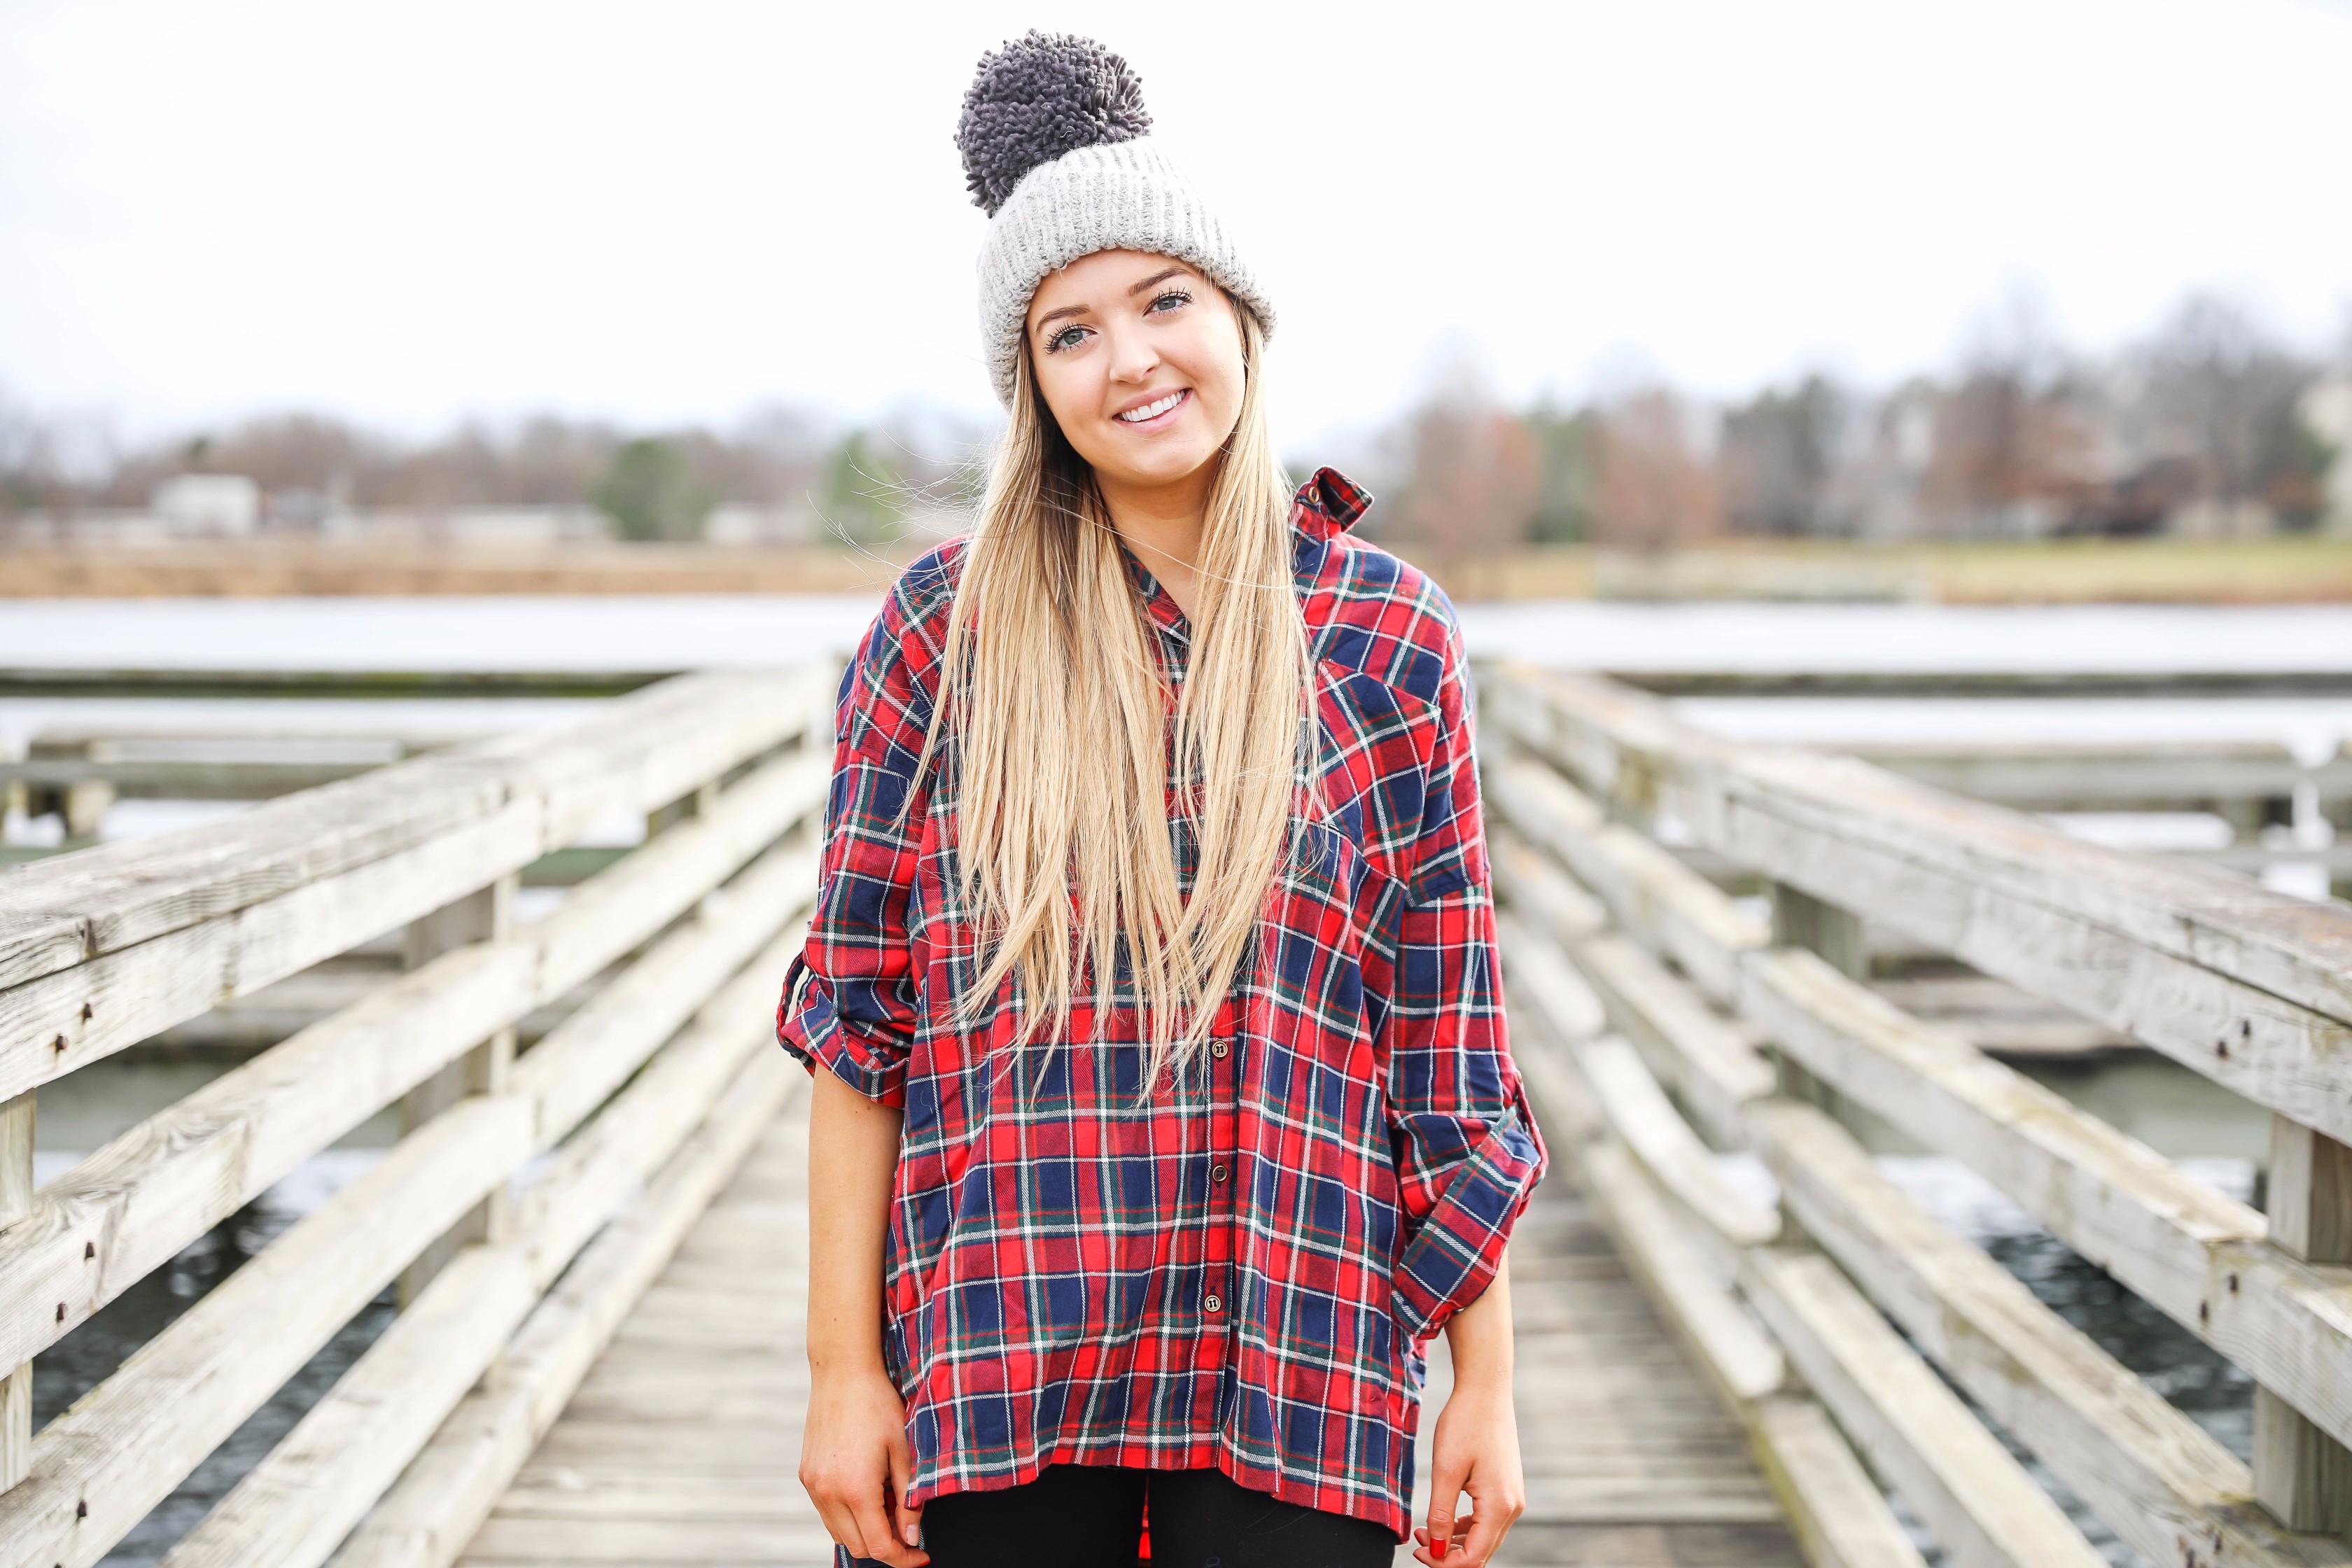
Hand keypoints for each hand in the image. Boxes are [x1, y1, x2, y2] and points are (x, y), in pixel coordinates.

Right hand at [800, 1363, 927, 1566]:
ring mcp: (813, 1485)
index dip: (904, 1558)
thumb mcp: (904, 1450)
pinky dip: (847, 1515)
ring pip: (839, 1533)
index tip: (921, 1555)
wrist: (842, 1372)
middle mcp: (828, 1493)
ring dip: (865, 1531)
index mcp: (856, 1490)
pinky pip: (827, 1512)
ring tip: (888, 1504)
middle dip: (886, 1546)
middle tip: (908, 1528)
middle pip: (858, 1546)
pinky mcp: (806, 1475)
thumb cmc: (878, 1404)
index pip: (880, 1547)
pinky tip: (867, 1490)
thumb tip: (912, 1537)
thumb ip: (909, 1499)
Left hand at [1412, 1369, 1524, 1565]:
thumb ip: (1440, 1514)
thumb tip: (1435, 1550)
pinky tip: (1441, 1518)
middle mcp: (1512, 1507)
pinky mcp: (1505, 1488)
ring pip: (1483, 1539)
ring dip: (1454, 1542)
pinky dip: (1463, 1527)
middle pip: (1480, 1553)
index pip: (1473, 1558)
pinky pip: (1486, 1521)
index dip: (1443, 1563)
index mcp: (1499, 1507)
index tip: (1417, 1551)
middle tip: (1417, 1542)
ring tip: (1423, 1530)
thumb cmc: (1465, 1424)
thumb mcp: (1446, 1471)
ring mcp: (1512, 1498)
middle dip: (1447, 1555)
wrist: (1485, 1391)